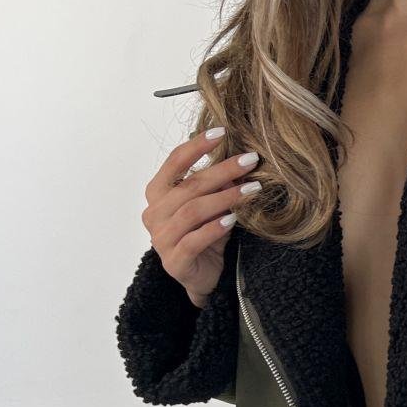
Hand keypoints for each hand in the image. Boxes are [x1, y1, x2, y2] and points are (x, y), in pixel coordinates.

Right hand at [140, 129, 262, 306]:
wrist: (203, 275)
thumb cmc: (206, 233)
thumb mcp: (214, 203)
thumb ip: (219, 184)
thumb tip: (241, 159)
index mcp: (158, 193)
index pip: (174, 162)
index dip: (196, 146)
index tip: (221, 132)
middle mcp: (154, 214)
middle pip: (188, 186)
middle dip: (222, 171)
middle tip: (250, 161)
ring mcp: (161, 239)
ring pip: (192, 211)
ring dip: (225, 198)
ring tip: (252, 189)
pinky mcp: (174, 262)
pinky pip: (193, 241)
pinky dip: (214, 228)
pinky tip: (233, 219)